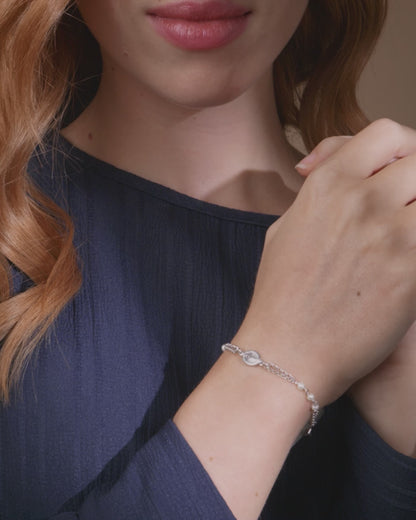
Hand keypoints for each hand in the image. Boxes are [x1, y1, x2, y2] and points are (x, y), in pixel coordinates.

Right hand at [294, 124, 415, 455]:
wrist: (286, 352)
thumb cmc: (280, 294)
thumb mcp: (285, 229)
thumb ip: (316, 193)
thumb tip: (331, 171)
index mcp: (326, 184)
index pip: (384, 132)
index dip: (397, 149)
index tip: (391, 173)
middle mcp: (360, 199)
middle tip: (408, 204)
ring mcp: (391, 232)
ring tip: (409, 231)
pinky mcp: (414, 269)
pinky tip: (410, 258)